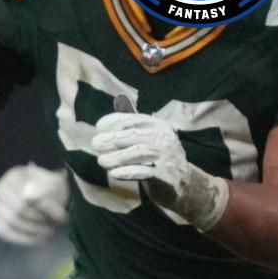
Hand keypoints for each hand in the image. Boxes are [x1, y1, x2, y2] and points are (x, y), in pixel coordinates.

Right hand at [0, 162, 68, 244]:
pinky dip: (25, 238)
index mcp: (14, 176)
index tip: (63, 217)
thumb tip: (27, 197)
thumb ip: (44, 189)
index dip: (44, 209)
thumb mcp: (55, 185)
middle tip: (56, 224)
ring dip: (34, 229)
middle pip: (17, 210)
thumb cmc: (52, 189)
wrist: (48, 196)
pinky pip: (6, 233)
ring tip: (50, 230)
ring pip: (11, 222)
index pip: (25, 196)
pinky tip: (40, 239)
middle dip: (39, 220)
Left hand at [93, 112, 228, 229]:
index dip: (114, 121)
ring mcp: (166, 157)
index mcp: (158, 126)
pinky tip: (114, 173)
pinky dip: (127, 172)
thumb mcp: (147, 134)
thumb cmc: (157, 155)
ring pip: (138, 153)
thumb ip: (132, 118)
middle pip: (134, 135)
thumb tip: (119, 96)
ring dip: (116, 157)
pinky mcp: (165, 176)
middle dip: (112, 138)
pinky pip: (144, 172)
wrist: (182, 182)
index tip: (99, 127)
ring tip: (102, 161)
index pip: (133, 119)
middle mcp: (163, 138)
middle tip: (96, 144)